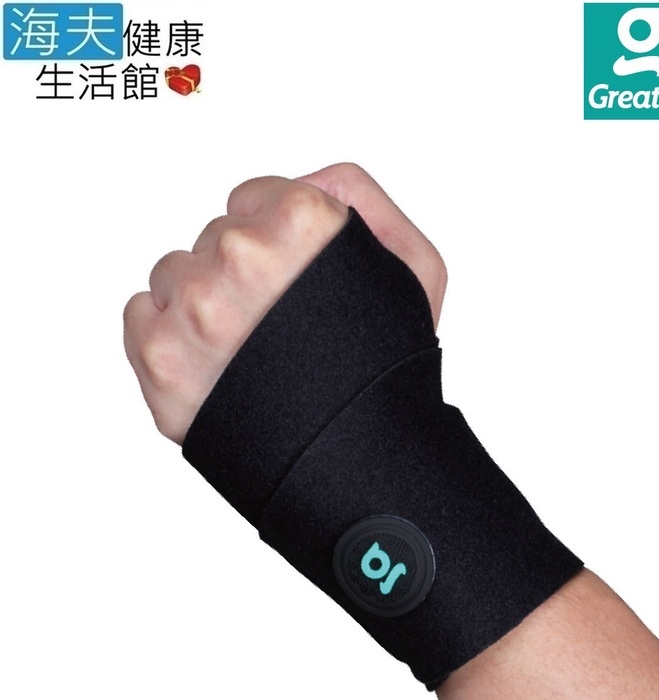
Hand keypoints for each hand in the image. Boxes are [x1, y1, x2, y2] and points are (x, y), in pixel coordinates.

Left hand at [123, 163, 446, 444]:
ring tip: (249, 352)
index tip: (292, 280)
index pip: (253, 198)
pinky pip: (142, 312)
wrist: (356, 461)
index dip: (276, 242)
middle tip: (278, 327)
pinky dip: (170, 334)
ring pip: (175, 273)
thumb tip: (306, 182)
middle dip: (242, 274)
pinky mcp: (159, 359)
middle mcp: (243, 257)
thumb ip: (362, 199)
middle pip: (215, 237)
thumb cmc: (386, 371)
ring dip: (203, 304)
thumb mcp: (416, 268)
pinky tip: (216, 364)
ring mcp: (196, 310)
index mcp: (304, 222)